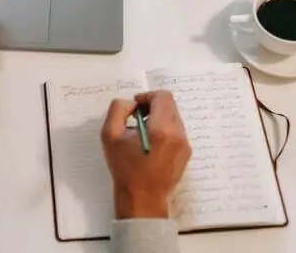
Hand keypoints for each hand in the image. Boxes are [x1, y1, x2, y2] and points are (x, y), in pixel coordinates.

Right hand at [100, 91, 191, 218]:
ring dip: (158, 117)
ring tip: (142, 132)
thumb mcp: (110, 136)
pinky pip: (177, 130)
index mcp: (161, 129)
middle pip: (170, 105)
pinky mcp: (186, 153)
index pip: (162, 97)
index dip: (147, 96)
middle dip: (152, 106)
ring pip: (174, 117)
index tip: (135, 107)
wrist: (142, 198)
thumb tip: (131, 103)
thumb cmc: (125, 169)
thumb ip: (117, 110)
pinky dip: (164, 129)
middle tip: (136, 118)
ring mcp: (185, 144)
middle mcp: (178, 135)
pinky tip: (151, 144)